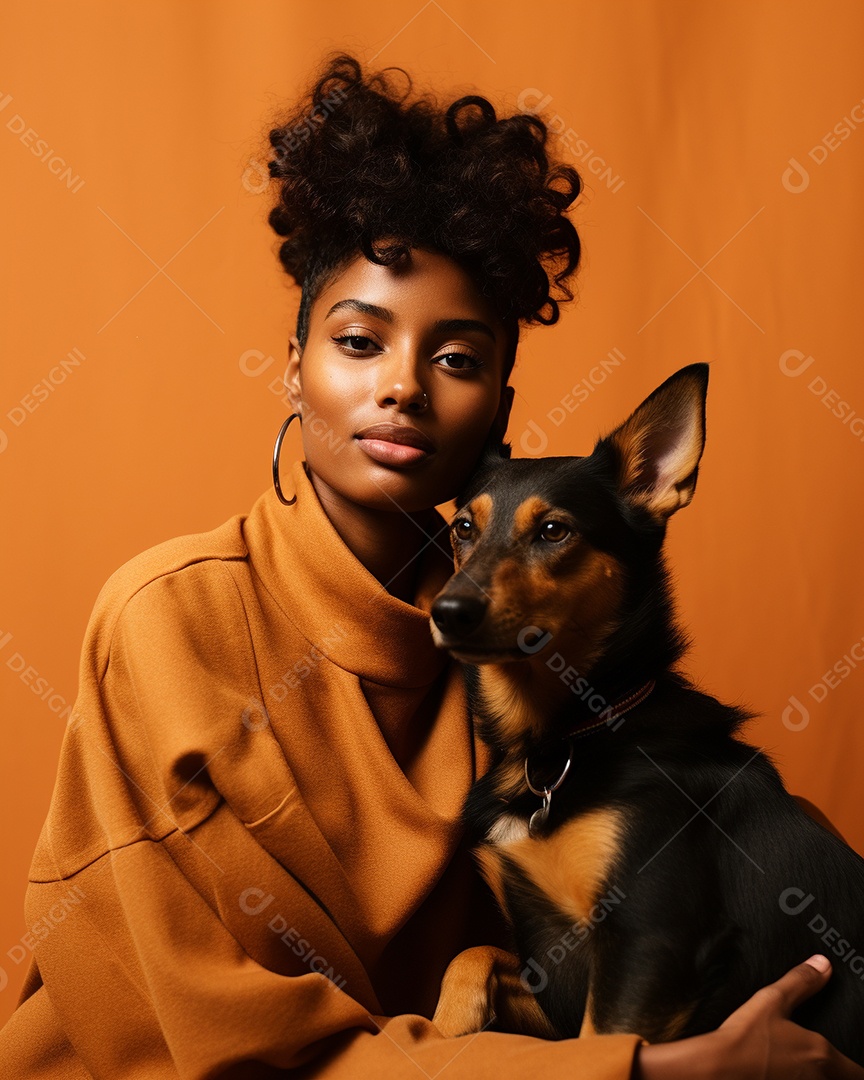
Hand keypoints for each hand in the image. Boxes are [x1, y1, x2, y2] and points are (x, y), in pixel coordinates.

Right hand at [634, 955, 863, 1078]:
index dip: (857, 1070)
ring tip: (797, 1068)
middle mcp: (817, 1079)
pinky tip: (779, 1075)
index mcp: (822, 1055)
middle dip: (836, 1074)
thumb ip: (801, 982)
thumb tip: (823, 965)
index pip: (858, 1073)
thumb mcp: (772, 1000)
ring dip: (814, 1077)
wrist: (717, 1070)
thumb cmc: (745, 1037)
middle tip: (825, 1064)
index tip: (852, 1066)